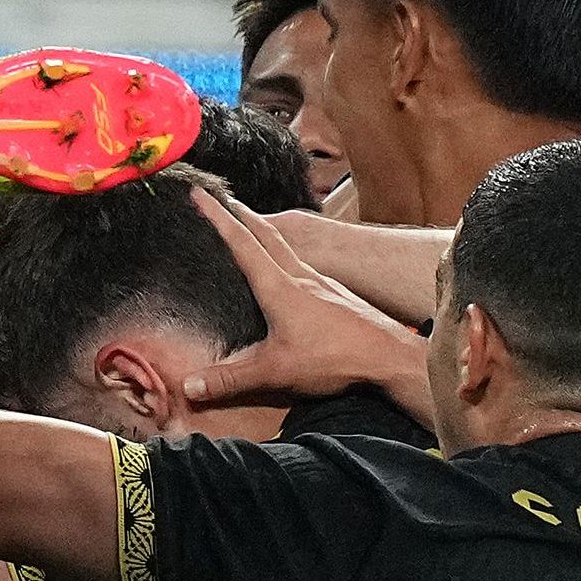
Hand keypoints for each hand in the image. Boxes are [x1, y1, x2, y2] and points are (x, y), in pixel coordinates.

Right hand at [176, 186, 428, 416]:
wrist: (391, 357)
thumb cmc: (336, 358)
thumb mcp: (275, 372)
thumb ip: (230, 379)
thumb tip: (189, 386)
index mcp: (280, 287)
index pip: (241, 243)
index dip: (217, 217)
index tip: (199, 194)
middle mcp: (301, 276)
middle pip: (265, 234)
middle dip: (239, 214)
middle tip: (220, 198)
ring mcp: (322, 282)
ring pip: (286, 247)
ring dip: (264, 232)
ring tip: (249, 227)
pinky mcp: (336, 294)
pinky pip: (303, 264)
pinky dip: (284, 255)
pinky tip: (286, 271)